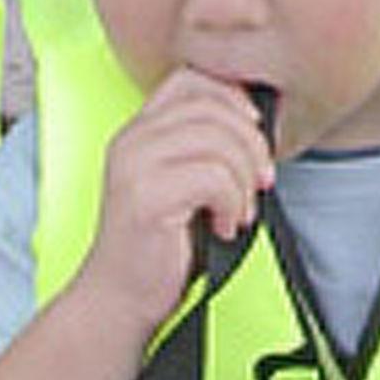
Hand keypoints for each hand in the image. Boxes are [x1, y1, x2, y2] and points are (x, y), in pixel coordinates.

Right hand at [73, 70, 274, 342]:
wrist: (118, 300)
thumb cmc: (158, 247)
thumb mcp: (181, 183)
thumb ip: (204, 148)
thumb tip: (257, 124)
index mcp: (138, 129)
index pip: (191, 79)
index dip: (233, 98)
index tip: (254, 133)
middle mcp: (131, 139)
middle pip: (212, 106)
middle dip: (251, 143)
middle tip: (261, 180)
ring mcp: (135, 166)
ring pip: (218, 140)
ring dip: (244, 178)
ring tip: (240, 210)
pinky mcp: (146, 197)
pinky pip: (214, 177)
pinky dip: (233, 202)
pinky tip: (225, 226)